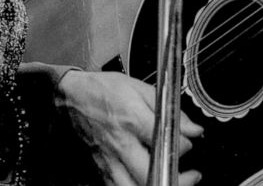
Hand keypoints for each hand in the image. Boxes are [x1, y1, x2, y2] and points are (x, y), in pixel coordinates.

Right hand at [55, 70, 203, 185]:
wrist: (70, 97)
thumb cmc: (102, 90)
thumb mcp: (138, 87)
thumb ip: (168, 108)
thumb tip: (192, 128)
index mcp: (131, 119)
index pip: (165, 141)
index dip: (185, 145)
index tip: (189, 141)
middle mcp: (120, 144)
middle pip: (151, 173)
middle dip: (178, 178)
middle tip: (192, 174)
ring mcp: (109, 160)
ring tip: (174, 181)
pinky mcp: (102, 170)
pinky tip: (149, 181)